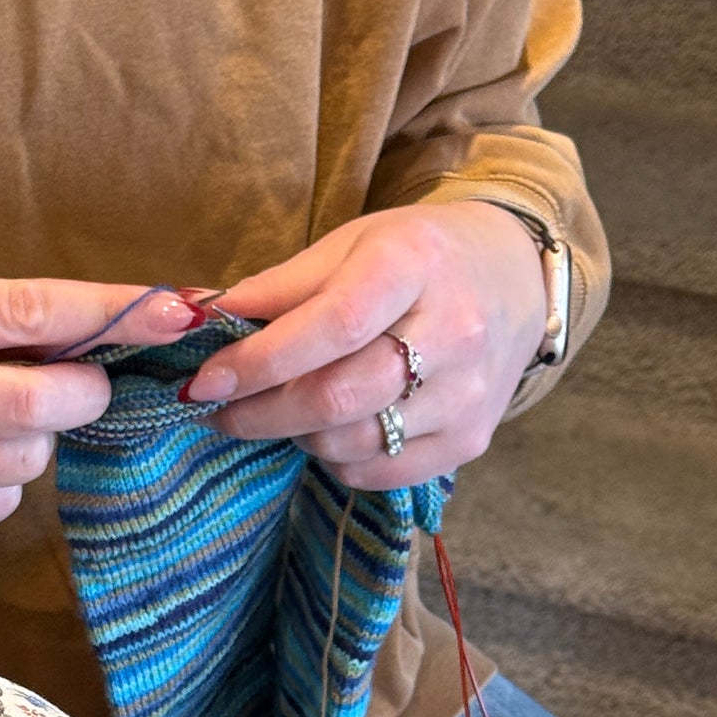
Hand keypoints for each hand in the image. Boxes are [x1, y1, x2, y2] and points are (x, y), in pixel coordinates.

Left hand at [186, 202, 547, 490]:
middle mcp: (453, 332)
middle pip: (338, 398)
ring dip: (296, 434)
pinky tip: (329, 428)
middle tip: (220, 411)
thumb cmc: (417, 257)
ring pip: (351, 442)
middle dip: (260, 413)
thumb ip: (280, 286)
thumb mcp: (352, 244)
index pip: (330, 326)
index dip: (259, 361)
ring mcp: (467, 394)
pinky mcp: (470, 440)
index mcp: (414, 264)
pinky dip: (336, 457)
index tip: (204, 381)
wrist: (513, 279)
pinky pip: (378, 471)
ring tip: (282, 408)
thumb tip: (202, 321)